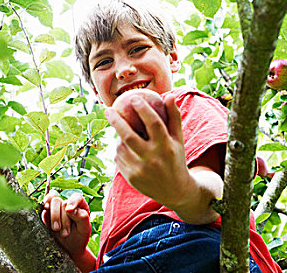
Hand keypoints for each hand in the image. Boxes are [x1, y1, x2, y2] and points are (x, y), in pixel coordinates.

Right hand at [41, 191, 91, 257]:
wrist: (70, 249)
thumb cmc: (79, 237)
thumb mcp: (85, 229)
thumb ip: (82, 217)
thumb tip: (70, 209)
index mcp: (79, 205)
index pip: (76, 197)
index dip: (72, 201)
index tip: (69, 210)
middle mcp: (66, 204)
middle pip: (60, 201)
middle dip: (62, 217)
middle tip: (66, 233)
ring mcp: (56, 209)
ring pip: (51, 202)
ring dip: (54, 217)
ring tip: (57, 230)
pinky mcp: (47, 216)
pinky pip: (43, 211)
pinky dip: (44, 216)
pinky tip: (47, 224)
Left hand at [105, 93, 190, 207]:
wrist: (175, 191)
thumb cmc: (176, 158)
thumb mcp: (178, 139)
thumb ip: (173, 117)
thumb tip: (169, 95)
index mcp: (166, 147)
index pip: (153, 123)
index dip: (143, 108)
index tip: (133, 98)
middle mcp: (153, 159)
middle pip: (128, 136)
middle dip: (116, 120)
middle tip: (108, 109)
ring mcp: (140, 170)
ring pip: (121, 147)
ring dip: (118, 137)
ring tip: (122, 132)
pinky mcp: (131, 178)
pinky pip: (119, 158)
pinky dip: (119, 150)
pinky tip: (124, 148)